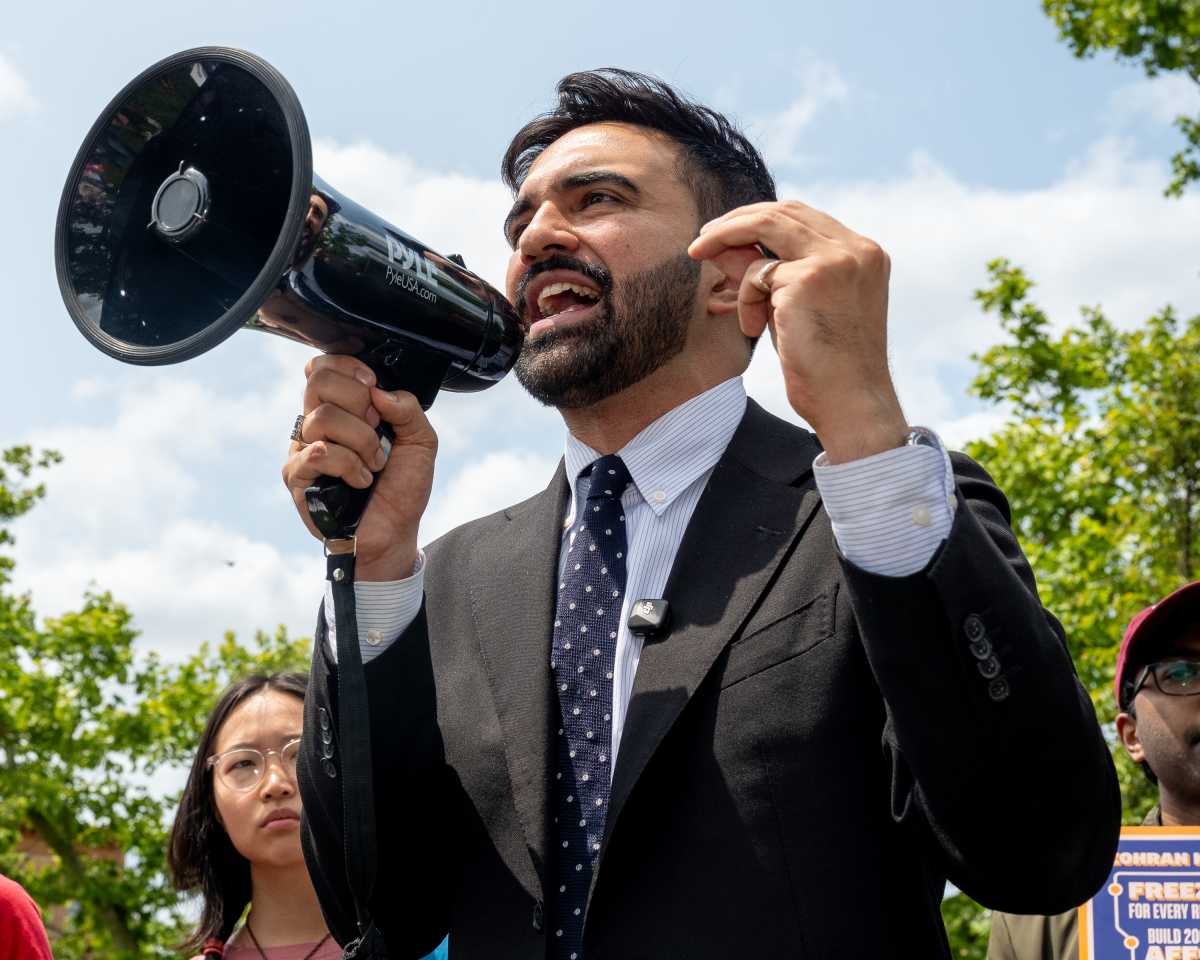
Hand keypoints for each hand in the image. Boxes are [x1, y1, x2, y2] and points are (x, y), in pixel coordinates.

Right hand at [281, 355, 436, 579]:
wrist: (394, 532)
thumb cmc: (402, 487)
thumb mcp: (421, 441)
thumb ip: (408, 409)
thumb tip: (379, 392)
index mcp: (342, 407)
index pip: (324, 365)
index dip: (349, 369)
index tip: (373, 388)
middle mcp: (318, 423)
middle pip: (318, 381)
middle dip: (359, 403)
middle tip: (376, 430)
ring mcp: (303, 447)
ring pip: (323, 417)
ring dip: (361, 442)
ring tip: (373, 464)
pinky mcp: (296, 475)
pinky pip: (318, 452)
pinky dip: (348, 465)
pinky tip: (359, 480)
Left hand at [687, 201, 906, 462]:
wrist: (851, 405)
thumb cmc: (825, 367)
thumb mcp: (795, 309)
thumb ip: (769, 274)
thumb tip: (722, 245)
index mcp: (865, 255)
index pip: (805, 217)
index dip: (760, 219)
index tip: (727, 234)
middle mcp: (856, 249)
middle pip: (783, 211)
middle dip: (736, 220)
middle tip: (701, 240)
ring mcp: (835, 260)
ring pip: (765, 225)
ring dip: (726, 240)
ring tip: (700, 257)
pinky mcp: (809, 278)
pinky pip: (756, 274)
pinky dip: (745, 299)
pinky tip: (753, 329)